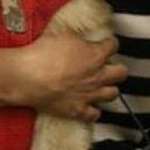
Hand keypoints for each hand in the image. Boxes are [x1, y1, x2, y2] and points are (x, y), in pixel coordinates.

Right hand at [12, 31, 126, 120]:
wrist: (28, 77)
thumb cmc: (44, 53)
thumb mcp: (62, 34)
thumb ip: (77, 37)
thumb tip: (81, 38)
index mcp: (95, 55)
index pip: (113, 46)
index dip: (110, 43)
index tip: (106, 42)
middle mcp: (97, 76)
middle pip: (121, 73)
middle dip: (117, 67)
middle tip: (109, 65)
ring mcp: (90, 95)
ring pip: (112, 94)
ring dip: (109, 88)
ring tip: (102, 85)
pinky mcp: (78, 110)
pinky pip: (94, 114)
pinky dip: (94, 110)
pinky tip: (90, 105)